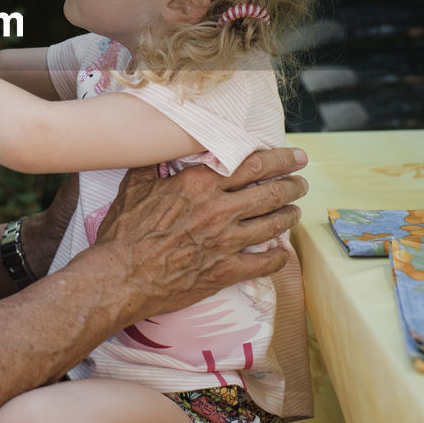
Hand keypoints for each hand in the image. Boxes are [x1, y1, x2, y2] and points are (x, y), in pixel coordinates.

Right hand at [92, 148, 307, 316]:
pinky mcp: (225, 271)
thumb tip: (161, 146)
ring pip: (273, 225)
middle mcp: (219, 210)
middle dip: (292, 185)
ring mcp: (226, 243)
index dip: (281, 158)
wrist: (122, 276)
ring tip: (295, 211)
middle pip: (271, 192)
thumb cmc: (125, 231)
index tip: (296, 156)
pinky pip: (264, 264)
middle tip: (301, 182)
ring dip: (289, 216)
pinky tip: (283, 254)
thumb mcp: (135, 185)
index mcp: (200, 185)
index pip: (253, 164)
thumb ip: (153, 163)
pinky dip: (278, 258)